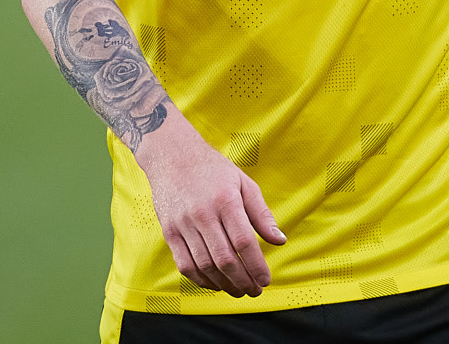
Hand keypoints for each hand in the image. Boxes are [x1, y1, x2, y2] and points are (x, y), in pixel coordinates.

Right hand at [135, 120, 286, 297]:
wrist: (172, 157)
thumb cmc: (213, 171)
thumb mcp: (243, 184)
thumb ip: (262, 214)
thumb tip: (280, 241)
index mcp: (225, 201)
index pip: (244, 242)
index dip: (256, 266)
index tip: (265, 280)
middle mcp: (203, 214)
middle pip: (224, 259)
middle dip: (243, 281)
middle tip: (254, 290)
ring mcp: (183, 224)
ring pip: (205, 266)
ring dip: (224, 284)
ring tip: (238, 290)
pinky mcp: (169, 232)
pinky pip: (185, 265)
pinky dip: (201, 280)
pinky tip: (215, 284)